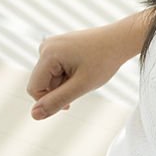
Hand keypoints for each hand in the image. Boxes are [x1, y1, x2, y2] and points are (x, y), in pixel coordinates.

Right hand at [27, 11, 150, 118]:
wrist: (121, 40)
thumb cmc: (104, 61)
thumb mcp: (82, 85)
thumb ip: (57, 100)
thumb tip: (34, 115)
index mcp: (47, 54)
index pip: (34, 88)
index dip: (50, 100)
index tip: (71, 102)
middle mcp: (45, 47)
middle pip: (42, 82)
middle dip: (61, 89)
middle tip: (84, 83)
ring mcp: (51, 45)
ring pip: (50, 77)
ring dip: (66, 82)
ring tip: (86, 73)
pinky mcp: (58, 47)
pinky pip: (56, 69)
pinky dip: (69, 75)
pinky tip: (84, 68)